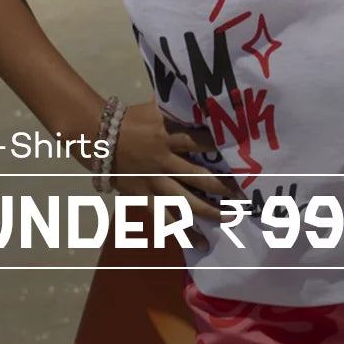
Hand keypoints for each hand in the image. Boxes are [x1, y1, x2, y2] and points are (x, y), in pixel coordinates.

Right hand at [109, 99, 243, 251]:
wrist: (100, 138)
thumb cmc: (134, 120)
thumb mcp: (157, 109)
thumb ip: (180, 108)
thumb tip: (205, 98)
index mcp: (168, 135)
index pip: (200, 142)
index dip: (221, 148)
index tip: (244, 155)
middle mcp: (164, 161)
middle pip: (198, 177)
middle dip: (222, 187)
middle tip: (244, 195)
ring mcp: (154, 182)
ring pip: (185, 202)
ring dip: (209, 212)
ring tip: (230, 219)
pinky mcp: (145, 198)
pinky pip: (165, 218)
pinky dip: (183, 232)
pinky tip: (201, 244)